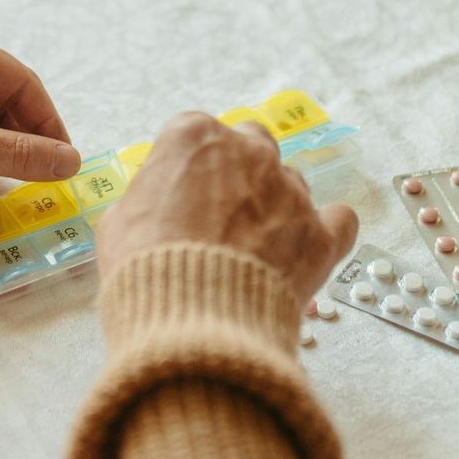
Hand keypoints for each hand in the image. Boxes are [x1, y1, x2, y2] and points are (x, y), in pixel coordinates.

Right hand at [96, 114, 358, 304]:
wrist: (191, 323)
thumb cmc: (146, 270)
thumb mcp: (120, 223)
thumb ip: (149, 199)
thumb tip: (160, 205)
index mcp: (194, 138)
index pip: (195, 135)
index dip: (188, 168)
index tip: (183, 194)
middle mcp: (249, 153)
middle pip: (252, 145)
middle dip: (239, 173)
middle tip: (221, 215)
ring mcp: (290, 191)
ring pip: (292, 182)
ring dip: (276, 206)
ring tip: (254, 250)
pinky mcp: (320, 234)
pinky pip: (339, 220)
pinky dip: (325, 231)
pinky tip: (308, 248)